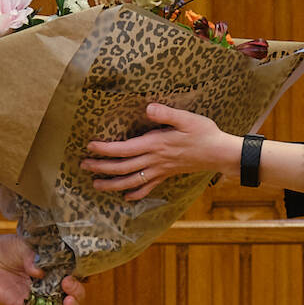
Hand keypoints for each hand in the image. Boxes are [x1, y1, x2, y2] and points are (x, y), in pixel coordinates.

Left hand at [0, 232, 83, 304]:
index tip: (68, 277)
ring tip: (68, 304)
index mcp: (55, 268)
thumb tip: (39, 271)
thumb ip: (32, 257)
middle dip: (76, 293)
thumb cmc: (7, 248)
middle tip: (66, 286)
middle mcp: (51, 284)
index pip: (75, 276)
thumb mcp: (23, 247)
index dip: (77, 279)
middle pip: (73, 294)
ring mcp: (41, 297)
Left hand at [82, 102, 238, 200]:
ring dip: (112, 184)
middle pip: (123, 168)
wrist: (220, 153)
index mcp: (156, 145)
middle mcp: (155, 160)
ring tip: (96, 185)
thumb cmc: (204, 132)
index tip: (90, 146)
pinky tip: (126, 197)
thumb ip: (166, 114)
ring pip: (132, 181)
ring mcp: (161, 170)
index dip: (106, 149)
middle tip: (83, 166)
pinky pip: (149, 187)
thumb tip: (148, 107)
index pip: (125, 149)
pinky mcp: (167, 175)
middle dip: (101, 168)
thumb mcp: (187, 118)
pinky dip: (136, 194)